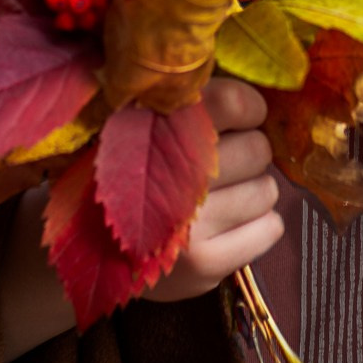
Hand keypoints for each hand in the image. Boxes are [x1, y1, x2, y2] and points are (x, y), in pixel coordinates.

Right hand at [146, 75, 284, 301]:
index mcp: (151, 128)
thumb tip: (255, 98)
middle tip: (224, 164)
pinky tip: (229, 226)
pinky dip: (259, 226)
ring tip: (223, 197)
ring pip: (266, 191)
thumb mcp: (143, 128)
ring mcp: (187, 225)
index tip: (243, 116)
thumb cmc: (133, 176)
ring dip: (253, 192)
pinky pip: (270, 230)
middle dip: (249, 154)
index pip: (233, 102)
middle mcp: (169, 176)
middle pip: (257, 149)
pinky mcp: (204, 264)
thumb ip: (191, 106)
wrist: (93, 253)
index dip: (250, 108)